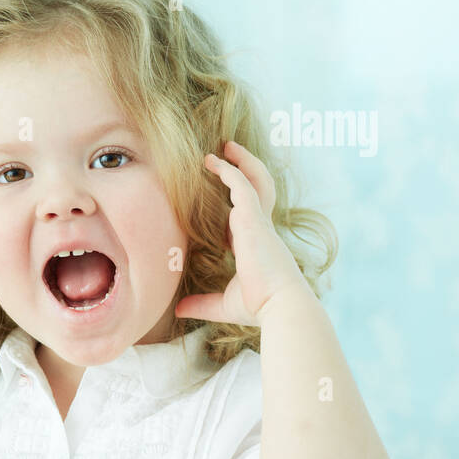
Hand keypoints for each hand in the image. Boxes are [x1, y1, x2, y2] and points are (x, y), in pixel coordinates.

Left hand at [174, 141, 310, 326]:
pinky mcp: (255, 219)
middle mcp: (259, 229)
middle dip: (244, 170)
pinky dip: (230, 171)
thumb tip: (177, 311)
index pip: (243, 217)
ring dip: (240, 161)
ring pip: (254, 180)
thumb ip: (201, 304)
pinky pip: (242, 185)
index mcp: (255, 246)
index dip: (230, 207)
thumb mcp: (223, 305)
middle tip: (226, 154)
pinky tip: (214, 162)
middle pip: (257, 189)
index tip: (214, 201)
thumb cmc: (259, 307)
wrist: (281, 306)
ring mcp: (259, 222)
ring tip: (224, 146)